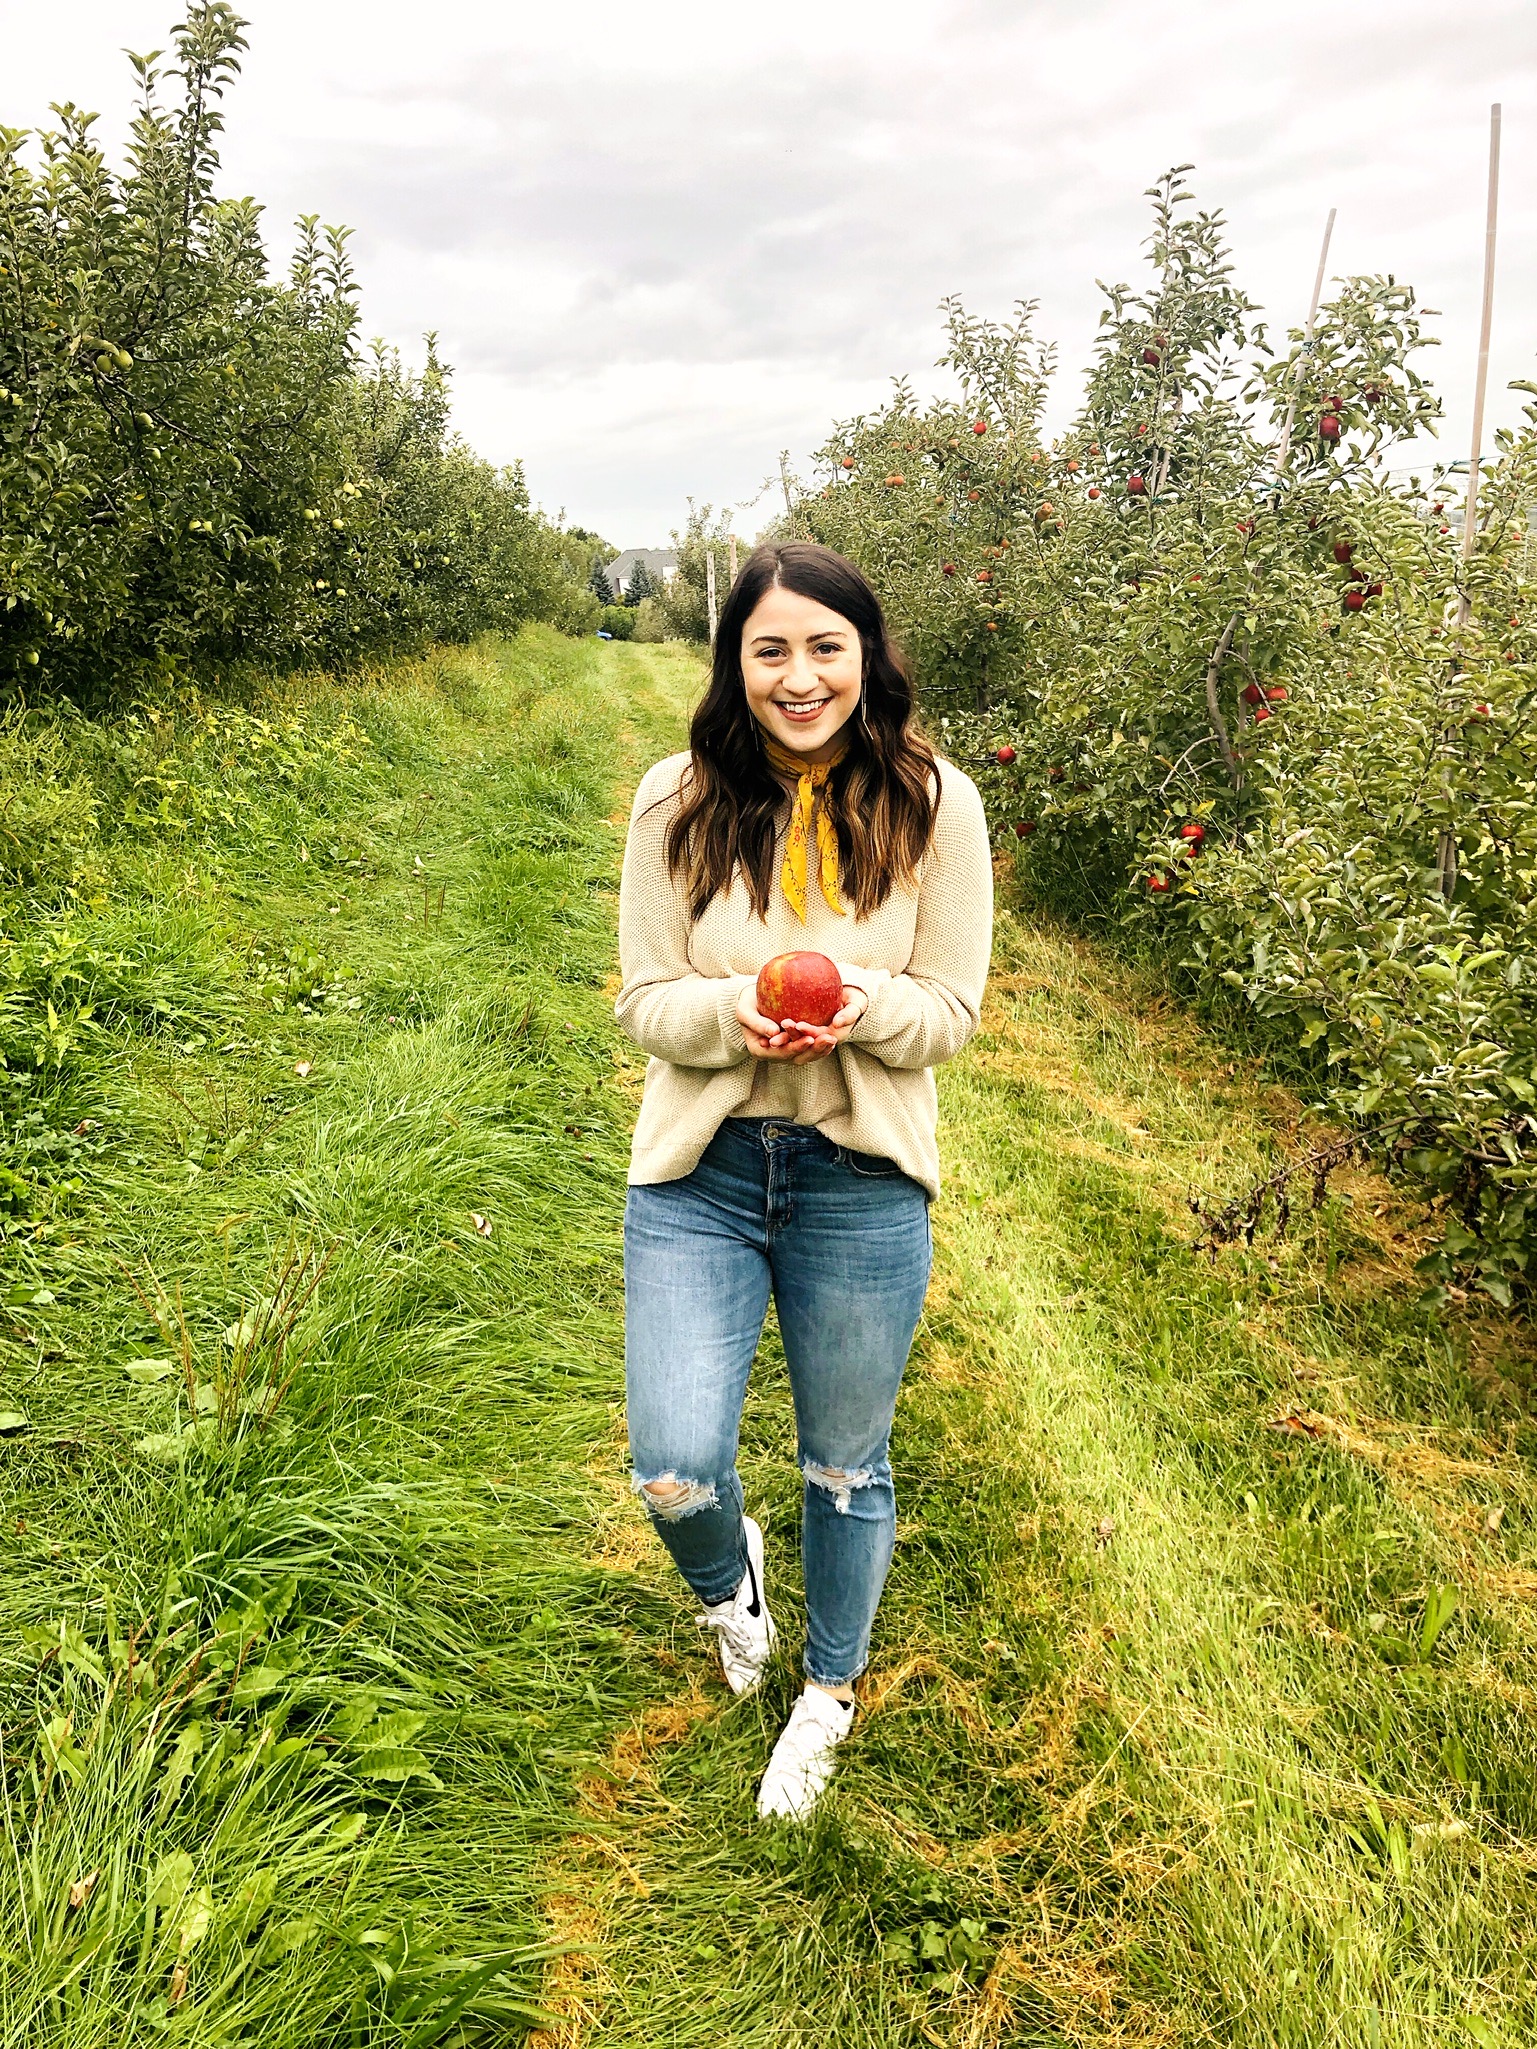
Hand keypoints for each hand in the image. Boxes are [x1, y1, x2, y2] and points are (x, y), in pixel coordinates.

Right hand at [736, 982, 868, 1065]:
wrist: (752, 1001)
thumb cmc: (746, 1004)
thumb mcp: (745, 1011)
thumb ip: (757, 1023)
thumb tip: (773, 1033)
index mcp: (761, 1050)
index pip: (781, 1053)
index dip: (796, 1048)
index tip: (809, 1038)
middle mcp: (774, 1055)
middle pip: (796, 1058)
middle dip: (813, 1050)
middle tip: (828, 1039)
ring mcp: (785, 1051)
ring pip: (805, 1056)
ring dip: (820, 1050)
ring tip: (833, 1039)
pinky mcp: (794, 1044)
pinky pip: (809, 1049)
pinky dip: (821, 1045)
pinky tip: (831, 1036)